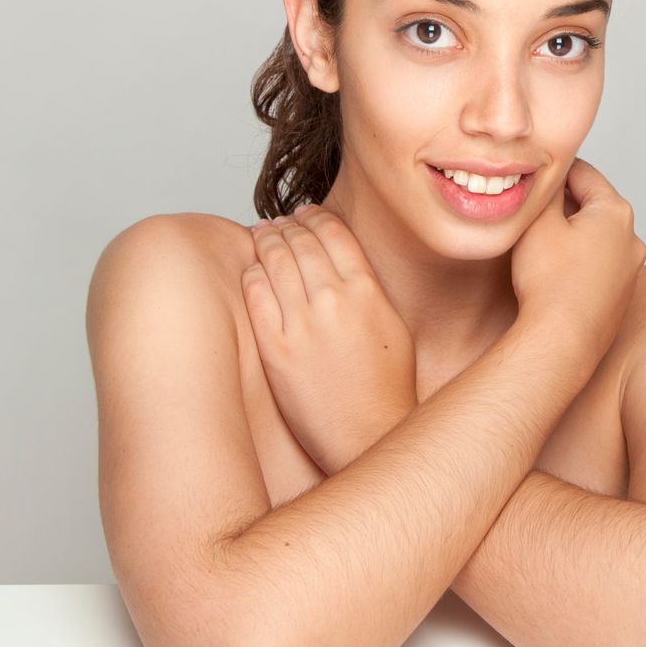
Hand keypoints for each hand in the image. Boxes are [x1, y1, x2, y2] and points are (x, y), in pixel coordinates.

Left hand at [240, 205, 417, 473]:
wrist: (366, 433)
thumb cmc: (386, 388)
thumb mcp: (394, 327)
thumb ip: (370, 291)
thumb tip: (346, 264)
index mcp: (368, 292)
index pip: (335, 234)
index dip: (317, 217)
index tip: (307, 214)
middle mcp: (334, 301)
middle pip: (302, 242)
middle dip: (287, 225)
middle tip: (278, 221)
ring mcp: (302, 324)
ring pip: (275, 262)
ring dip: (265, 242)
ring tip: (260, 235)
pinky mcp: (276, 349)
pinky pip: (256, 296)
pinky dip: (252, 275)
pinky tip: (251, 270)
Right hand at [508, 157, 645, 367]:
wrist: (563, 341)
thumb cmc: (550, 282)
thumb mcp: (539, 221)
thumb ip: (547, 190)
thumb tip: (550, 175)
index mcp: (616, 212)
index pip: (584, 173)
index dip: (555, 170)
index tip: (535, 172)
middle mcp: (632, 239)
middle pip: (594, 206)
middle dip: (565, 204)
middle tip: (533, 208)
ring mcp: (631, 270)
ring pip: (597, 238)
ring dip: (573, 234)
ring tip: (541, 241)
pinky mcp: (621, 296)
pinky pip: (600, 266)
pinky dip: (581, 261)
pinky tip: (556, 272)